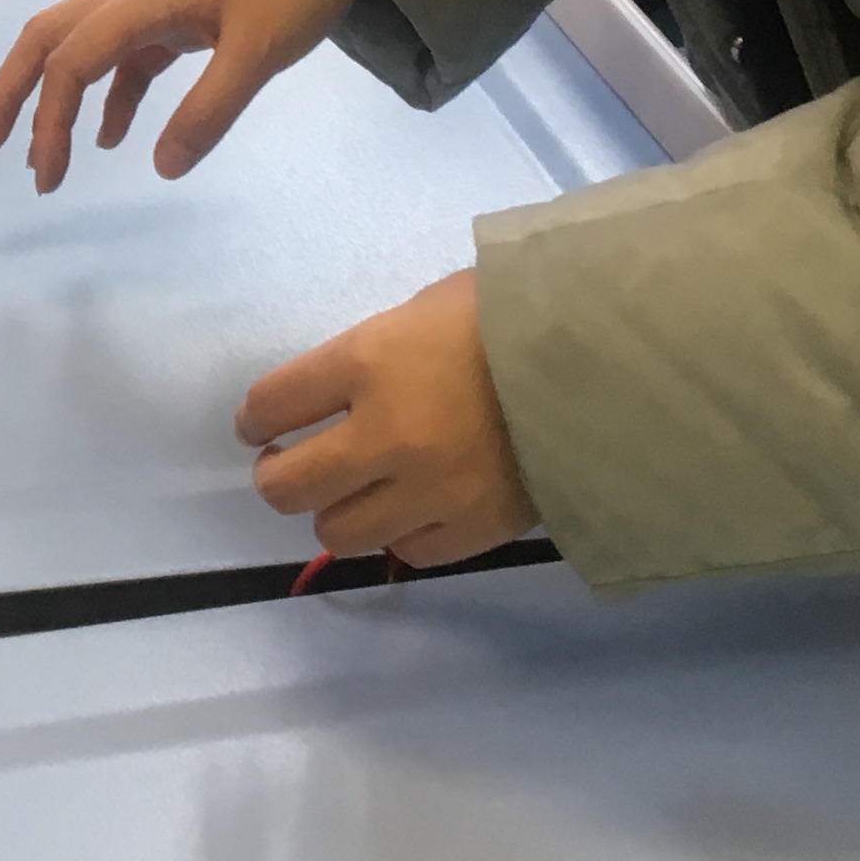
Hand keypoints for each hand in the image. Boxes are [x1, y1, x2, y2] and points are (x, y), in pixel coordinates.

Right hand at [0, 0, 360, 191]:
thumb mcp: (259, 52)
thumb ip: (209, 111)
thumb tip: (160, 168)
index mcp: (141, 1)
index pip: (71, 61)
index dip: (50, 120)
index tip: (49, 178)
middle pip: (47, 39)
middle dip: (10, 93)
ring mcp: (149, 4)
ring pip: (78, 46)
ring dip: (52, 98)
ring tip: (41, 159)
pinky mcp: (173, 14)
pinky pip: (122, 56)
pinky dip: (107, 96)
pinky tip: (112, 138)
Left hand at [239, 273, 536, 566]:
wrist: (604, 360)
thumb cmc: (509, 315)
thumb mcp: (425, 308)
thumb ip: (373, 352)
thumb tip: (337, 393)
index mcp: (367, 362)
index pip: (272, 402)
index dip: (255, 417)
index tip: (259, 423)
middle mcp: (385, 435)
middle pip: (287, 484)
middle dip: (277, 474)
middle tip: (289, 462)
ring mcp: (429, 491)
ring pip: (338, 530)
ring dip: (336, 509)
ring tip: (353, 490)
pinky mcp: (474, 529)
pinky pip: (407, 552)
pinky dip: (400, 532)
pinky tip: (411, 508)